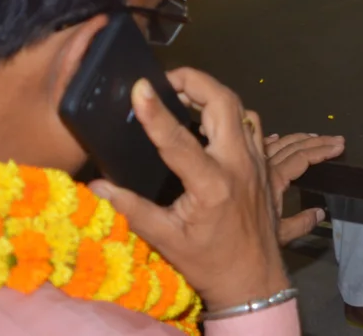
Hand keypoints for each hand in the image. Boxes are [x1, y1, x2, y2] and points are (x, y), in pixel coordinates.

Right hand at [91, 68, 287, 310]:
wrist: (254, 279)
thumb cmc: (208, 261)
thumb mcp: (166, 238)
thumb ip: (132, 209)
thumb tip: (96, 187)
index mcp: (212, 183)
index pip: (178, 137)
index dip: (156, 110)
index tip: (139, 87)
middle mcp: (239, 164)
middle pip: (224, 102)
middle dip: (195, 82)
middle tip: (166, 82)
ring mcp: (257, 161)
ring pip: (242, 109)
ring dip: (213, 96)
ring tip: (184, 96)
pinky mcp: (265, 164)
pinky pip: (252, 125)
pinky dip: (230, 113)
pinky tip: (210, 120)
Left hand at [254, 129, 344, 243]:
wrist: (221, 244)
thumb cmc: (246, 242)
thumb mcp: (279, 235)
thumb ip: (301, 223)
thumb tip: (319, 213)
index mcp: (274, 180)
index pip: (302, 158)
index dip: (321, 150)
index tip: (339, 146)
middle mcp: (263, 168)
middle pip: (292, 147)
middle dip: (316, 141)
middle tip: (335, 139)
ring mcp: (252, 167)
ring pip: (277, 144)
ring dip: (297, 139)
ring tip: (313, 136)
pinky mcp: (243, 170)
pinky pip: (257, 148)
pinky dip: (270, 142)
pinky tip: (275, 138)